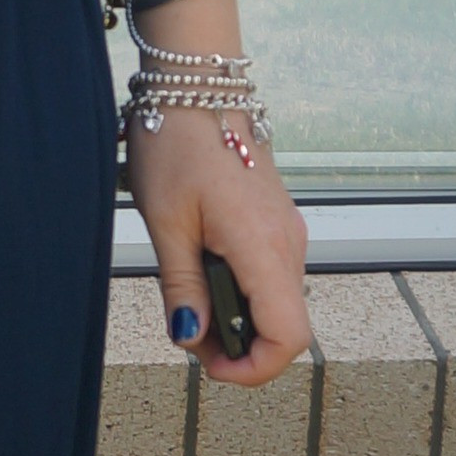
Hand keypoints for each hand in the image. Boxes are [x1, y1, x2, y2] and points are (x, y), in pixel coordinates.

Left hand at [125, 101, 310, 388]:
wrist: (197, 87)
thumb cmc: (178, 144)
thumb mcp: (166, 223)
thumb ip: (182, 287)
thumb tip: (191, 337)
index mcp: (263, 246)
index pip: (288, 337)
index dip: (253, 368)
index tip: (211, 366)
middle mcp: (288, 243)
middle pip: (284, 327)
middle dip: (238, 347)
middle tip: (187, 331)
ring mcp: (287, 232)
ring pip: (278, 303)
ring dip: (239, 319)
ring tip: (189, 298)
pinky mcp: (278, 223)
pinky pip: (270, 276)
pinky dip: (243, 291)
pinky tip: (204, 271)